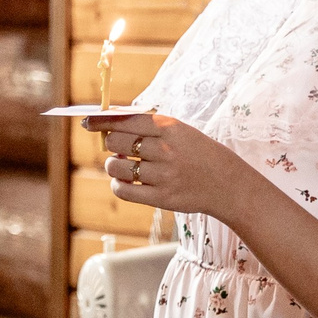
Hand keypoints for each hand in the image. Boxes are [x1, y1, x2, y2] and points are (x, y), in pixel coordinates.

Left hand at [89, 113, 253, 220]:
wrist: (230, 185)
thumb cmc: (200, 154)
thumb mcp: (182, 132)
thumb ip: (149, 127)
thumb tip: (110, 123)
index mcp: (171, 128)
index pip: (126, 120)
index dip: (102, 121)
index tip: (88, 122)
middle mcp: (166, 150)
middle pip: (116, 141)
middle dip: (111, 143)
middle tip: (119, 147)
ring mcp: (163, 175)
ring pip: (116, 166)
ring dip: (113, 165)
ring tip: (123, 165)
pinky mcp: (161, 197)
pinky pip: (123, 190)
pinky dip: (117, 185)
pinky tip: (124, 181)